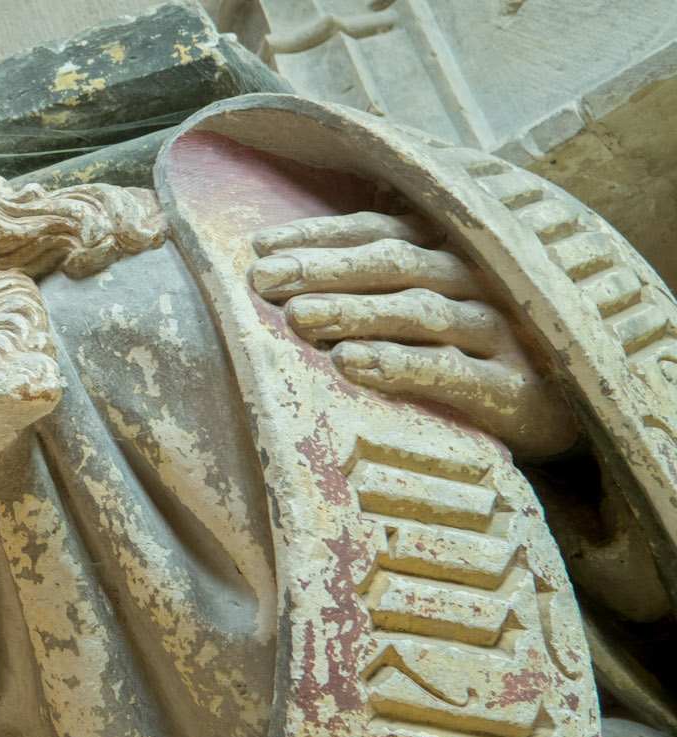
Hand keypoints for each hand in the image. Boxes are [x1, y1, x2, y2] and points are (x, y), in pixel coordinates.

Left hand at [249, 212, 577, 457]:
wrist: (572, 409)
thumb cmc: (478, 351)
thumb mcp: (434, 304)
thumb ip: (377, 281)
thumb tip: (284, 267)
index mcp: (453, 253)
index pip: (380, 230)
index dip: (320, 236)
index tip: (260, 248)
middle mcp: (479, 282)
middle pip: (395, 263)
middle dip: (325, 269)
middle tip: (264, 280)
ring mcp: (502, 331)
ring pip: (422, 310)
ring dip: (356, 311)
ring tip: (297, 318)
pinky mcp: (515, 387)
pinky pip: (451, 371)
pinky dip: (399, 364)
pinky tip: (351, 363)